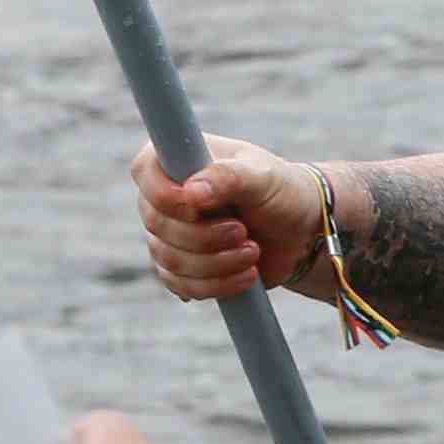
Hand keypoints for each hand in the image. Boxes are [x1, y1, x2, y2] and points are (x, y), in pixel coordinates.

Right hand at [134, 133, 327, 301]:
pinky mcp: (180, 266)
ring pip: (170, 259)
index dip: (167, 196)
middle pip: (157, 223)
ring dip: (216, 262)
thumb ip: (229, 177)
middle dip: (205, 236)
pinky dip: (216, 284)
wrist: (299, 231)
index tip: (200, 208)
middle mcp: (164, 195)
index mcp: (178, 159)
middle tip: (243, 231)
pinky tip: (246, 274)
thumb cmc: (280, 192)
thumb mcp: (263, 178)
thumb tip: (190, 193)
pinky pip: (181, 284)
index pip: (145, 171)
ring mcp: (169, 233)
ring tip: (253, 251)